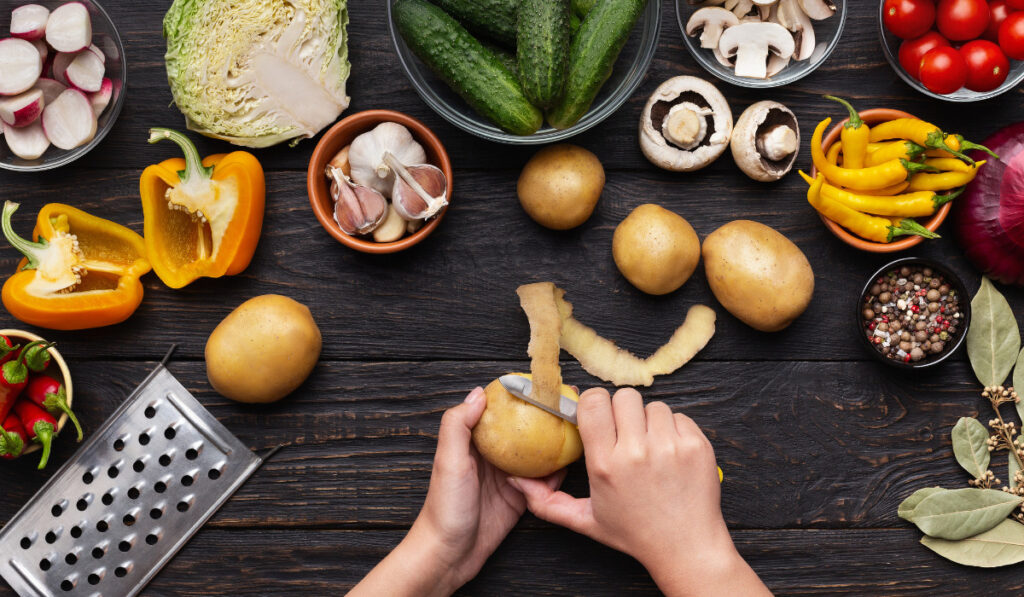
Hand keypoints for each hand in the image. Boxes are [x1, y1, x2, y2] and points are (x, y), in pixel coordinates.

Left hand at [348, 387, 564, 596]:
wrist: (450, 554)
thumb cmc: (444, 506)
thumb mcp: (448, 460)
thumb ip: (458, 425)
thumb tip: (480, 392)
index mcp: (473, 442)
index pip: (498, 411)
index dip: (517, 396)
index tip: (540, 383)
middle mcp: (492, 456)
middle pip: (523, 429)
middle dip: (544, 416)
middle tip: (568, 403)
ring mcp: (508, 477)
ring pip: (537, 454)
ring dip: (555, 443)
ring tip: (577, 429)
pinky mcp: (520, 498)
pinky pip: (543, 481)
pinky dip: (556, 474)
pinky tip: (570, 464)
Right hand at [509, 388, 769, 596]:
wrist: (686, 547)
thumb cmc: (635, 533)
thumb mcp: (586, 521)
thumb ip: (547, 502)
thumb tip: (518, 481)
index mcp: (605, 465)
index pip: (593, 403)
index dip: (593, 404)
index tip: (597, 416)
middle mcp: (636, 452)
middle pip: (623, 396)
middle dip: (622, 410)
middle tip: (625, 432)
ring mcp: (670, 446)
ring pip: (653, 405)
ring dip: (649, 421)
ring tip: (650, 447)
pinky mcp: (696, 445)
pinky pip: (679, 416)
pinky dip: (674, 429)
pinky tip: (671, 453)